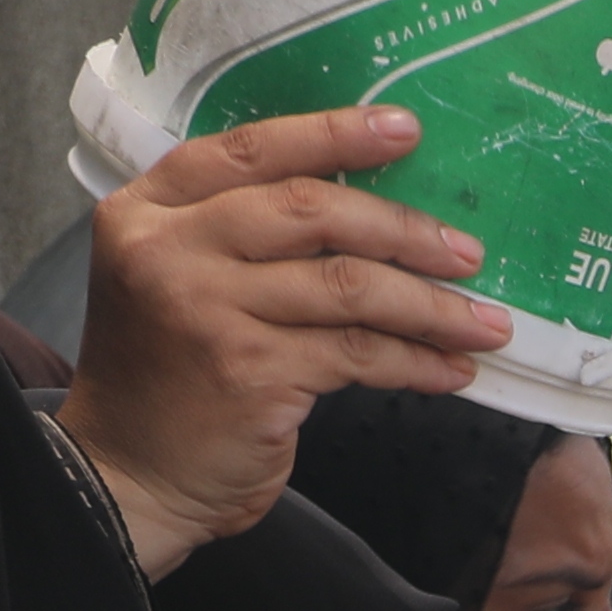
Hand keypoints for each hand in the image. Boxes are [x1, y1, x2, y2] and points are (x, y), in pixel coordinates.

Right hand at [60, 104, 513, 570]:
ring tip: (484, 322)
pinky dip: (415, 361)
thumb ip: (237, 235)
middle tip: (465, 251)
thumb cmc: (168, 379)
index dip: (333, 134)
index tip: (405, 130)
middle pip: (310, 210)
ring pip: (347, 284)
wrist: (127, 480)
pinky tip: (450, 368)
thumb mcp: (175, 280)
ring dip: (430, 305)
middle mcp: (170, 250)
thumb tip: (367, 208)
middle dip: (402, 228)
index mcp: (147, 211)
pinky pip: (358, 353)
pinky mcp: (250, 374)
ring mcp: (208, 311)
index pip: (252, 150)